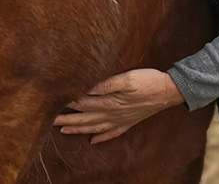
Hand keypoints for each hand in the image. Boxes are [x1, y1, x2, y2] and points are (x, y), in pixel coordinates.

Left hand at [52, 68, 183, 143]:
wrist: (170, 91)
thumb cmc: (148, 81)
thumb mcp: (127, 78)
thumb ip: (106, 84)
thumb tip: (87, 88)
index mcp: (110, 102)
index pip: (82, 103)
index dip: (67, 103)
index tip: (51, 103)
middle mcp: (112, 114)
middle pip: (84, 118)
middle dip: (66, 119)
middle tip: (48, 121)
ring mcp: (120, 120)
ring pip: (94, 127)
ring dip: (78, 129)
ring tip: (63, 130)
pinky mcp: (128, 122)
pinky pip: (112, 133)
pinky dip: (101, 137)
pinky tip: (93, 140)